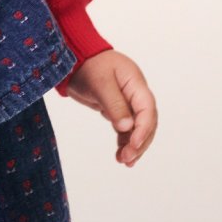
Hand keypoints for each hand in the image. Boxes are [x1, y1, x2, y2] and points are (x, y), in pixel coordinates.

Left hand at [63, 49, 156, 167]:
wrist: (73, 60)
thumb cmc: (88, 65)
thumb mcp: (100, 83)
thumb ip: (114, 104)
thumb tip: (127, 127)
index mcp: (135, 83)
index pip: (147, 110)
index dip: (143, 129)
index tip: (134, 145)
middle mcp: (135, 93)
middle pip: (146, 122)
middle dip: (139, 142)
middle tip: (127, 158)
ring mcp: (127, 102)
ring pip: (137, 128)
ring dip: (133, 145)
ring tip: (124, 161)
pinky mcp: (117, 108)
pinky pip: (125, 128)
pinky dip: (124, 141)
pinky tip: (120, 154)